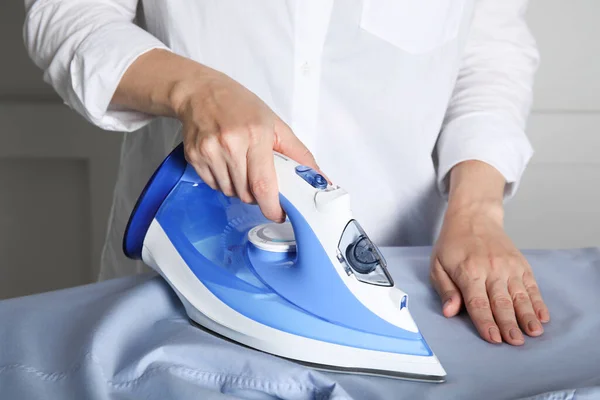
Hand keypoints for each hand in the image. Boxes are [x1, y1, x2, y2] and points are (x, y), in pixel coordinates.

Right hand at [172, 68, 318, 221]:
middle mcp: (230, 144)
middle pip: (247, 193)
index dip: (272, 206)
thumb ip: (299, 154)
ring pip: (230, 192)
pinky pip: (214, 186)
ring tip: (241, 166)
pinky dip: (223, 182)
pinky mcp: (194, 157)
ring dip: (240, 189)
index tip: (279, 214)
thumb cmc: (241, 106)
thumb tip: (320, 179)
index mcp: (255, 135)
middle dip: (258, 196)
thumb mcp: (276, 124)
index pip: (263, 184)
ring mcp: (209, 151)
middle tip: (260, 179)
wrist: (200, 92)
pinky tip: (225, 163)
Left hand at [429, 161, 549, 344]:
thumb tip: (449, 311)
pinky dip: (538, 302)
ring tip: (533, 333)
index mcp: (468, 271)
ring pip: (520, 295)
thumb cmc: (452, 244)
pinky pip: (531, 286)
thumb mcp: (437, 265)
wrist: (473, 217)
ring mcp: (509, 266)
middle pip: (501, 301)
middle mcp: (491, 269)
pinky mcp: (521, 264)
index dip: (486, 322)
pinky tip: (542, 317)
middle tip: (515, 342)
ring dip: (527, 315)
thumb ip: (445, 289)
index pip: (478, 302)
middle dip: (509, 323)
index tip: (493, 339)